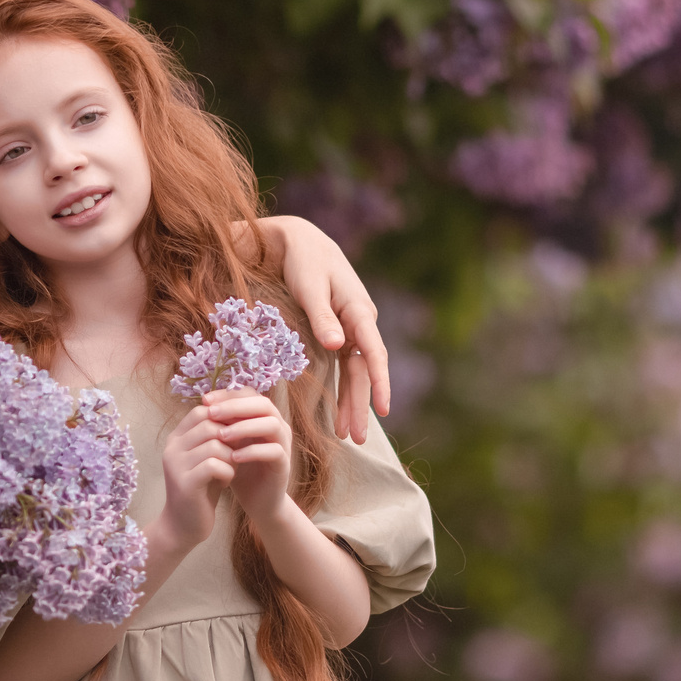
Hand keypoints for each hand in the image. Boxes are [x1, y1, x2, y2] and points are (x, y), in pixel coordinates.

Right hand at [152, 408, 237, 552]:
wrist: (184, 526)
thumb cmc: (201, 490)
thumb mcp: (207, 458)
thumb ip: (216, 437)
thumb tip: (239, 411)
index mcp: (176, 438)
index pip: (202, 410)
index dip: (225, 418)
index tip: (238, 433)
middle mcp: (172, 448)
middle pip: (210, 424)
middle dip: (231, 438)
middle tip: (237, 454)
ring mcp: (176, 465)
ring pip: (215, 444)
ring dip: (231, 457)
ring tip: (229, 469)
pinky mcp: (185, 483)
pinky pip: (215, 465)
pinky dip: (228, 472)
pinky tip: (225, 481)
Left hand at [201, 387, 291, 525]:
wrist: (257, 501)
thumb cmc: (240, 469)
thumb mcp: (228, 443)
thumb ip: (222, 424)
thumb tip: (204, 403)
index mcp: (263, 417)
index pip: (250, 394)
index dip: (228, 394)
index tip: (205, 401)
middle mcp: (278, 425)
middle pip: (263, 404)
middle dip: (235, 406)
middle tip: (211, 413)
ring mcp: (284, 444)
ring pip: (271, 424)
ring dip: (245, 427)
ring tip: (221, 435)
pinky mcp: (285, 464)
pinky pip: (274, 451)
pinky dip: (253, 452)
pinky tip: (233, 457)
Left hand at [260, 214, 388, 442]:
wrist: (297, 241)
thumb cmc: (303, 260)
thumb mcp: (310, 285)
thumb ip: (322, 315)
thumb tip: (336, 346)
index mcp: (358, 310)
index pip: (373, 352)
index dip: (379, 382)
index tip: (383, 409)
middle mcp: (359, 322)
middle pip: (365, 370)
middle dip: (363, 405)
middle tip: (359, 439)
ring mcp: (350, 328)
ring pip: (355, 372)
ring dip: (353, 403)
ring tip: (349, 435)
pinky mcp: (337, 332)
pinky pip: (345, 366)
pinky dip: (342, 389)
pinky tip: (341, 411)